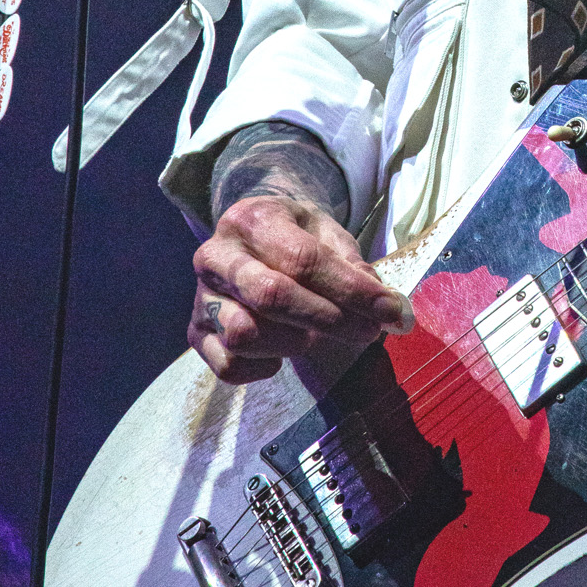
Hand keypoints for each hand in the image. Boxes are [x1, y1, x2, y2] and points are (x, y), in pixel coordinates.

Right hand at [190, 194, 412, 384]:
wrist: (251, 236)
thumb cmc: (296, 236)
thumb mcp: (328, 234)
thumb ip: (353, 267)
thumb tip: (388, 308)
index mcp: (252, 219)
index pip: (303, 260)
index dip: (351, 290)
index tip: (390, 311)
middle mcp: (216, 256)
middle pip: (271, 296)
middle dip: (328, 319)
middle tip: (368, 331)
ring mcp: (202, 297)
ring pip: (246, 334)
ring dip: (294, 342)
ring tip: (316, 332)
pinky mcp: (196, 334)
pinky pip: (229, 366)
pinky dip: (262, 367)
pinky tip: (281, 352)